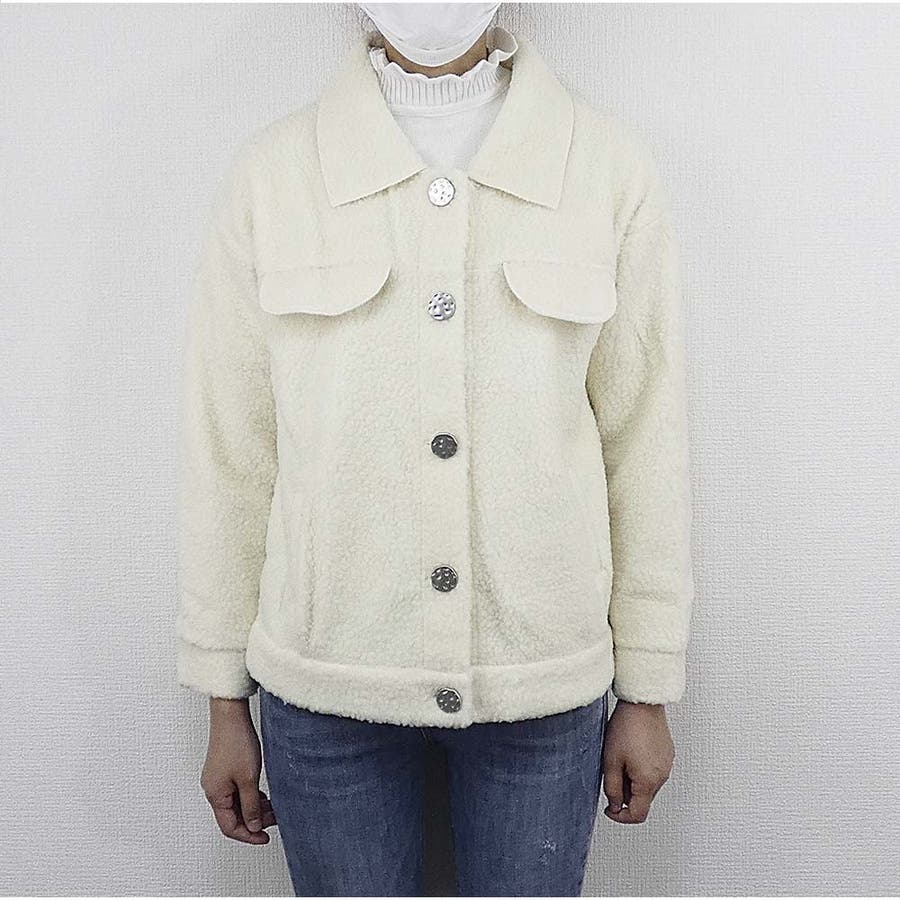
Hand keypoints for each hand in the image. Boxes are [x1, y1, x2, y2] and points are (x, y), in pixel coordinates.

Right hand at [200, 697, 276, 843]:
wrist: (231, 715)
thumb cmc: (237, 743)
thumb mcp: (248, 779)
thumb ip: (251, 805)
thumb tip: (252, 825)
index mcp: (215, 795)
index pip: (229, 826)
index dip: (248, 835)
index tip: (265, 837)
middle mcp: (213, 789)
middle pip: (233, 815)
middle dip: (254, 820)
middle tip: (274, 819)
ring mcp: (218, 779)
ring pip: (237, 802)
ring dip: (254, 807)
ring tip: (273, 807)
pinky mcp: (225, 769)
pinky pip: (237, 790)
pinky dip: (251, 795)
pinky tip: (264, 794)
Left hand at [601, 699, 674, 823]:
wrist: (642, 703)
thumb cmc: (626, 727)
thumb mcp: (610, 760)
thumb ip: (612, 788)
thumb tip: (615, 805)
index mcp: (648, 782)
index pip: (638, 815)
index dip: (621, 816)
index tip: (609, 808)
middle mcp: (662, 776)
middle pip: (644, 800)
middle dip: (626, 794)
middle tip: (611, 773)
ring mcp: (667, 765)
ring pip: (648, 785)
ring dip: (633, 781)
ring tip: (620, 757)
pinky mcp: (668, 754)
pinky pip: (654, 771)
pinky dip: (642, 770)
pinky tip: (631, 750)